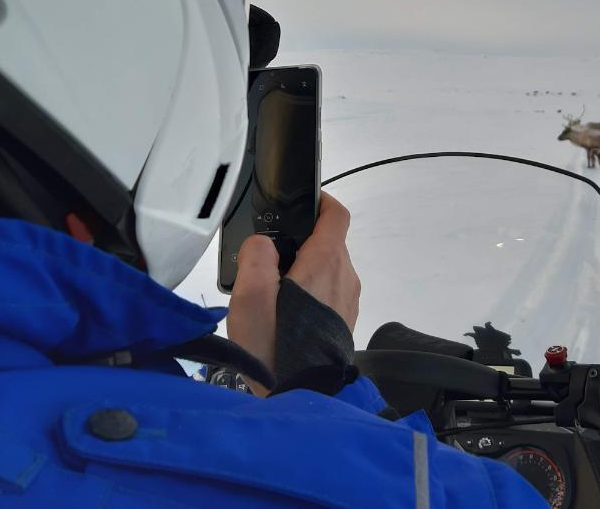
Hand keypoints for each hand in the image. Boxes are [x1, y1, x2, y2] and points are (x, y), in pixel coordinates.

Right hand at [226, 192, 360, 394]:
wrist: (301, 397)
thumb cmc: (274, 349)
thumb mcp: (250, 297)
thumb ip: (255, 257)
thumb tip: (263, 244)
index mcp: (326, 263)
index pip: (336, 214)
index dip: (320, 201)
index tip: (300, 203)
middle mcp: (345, 277)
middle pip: (329, 242)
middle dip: (301, 242)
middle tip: (269, 259)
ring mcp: (349, 301)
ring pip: (329, 268)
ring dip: (305, 269)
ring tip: (274, 293)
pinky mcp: (345, 321)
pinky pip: (331, 292)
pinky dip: (312, 291)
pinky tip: (286, 314)